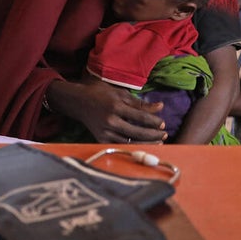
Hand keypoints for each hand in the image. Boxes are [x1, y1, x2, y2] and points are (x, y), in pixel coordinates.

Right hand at [48, 79, 166, 143]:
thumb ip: (139, 102)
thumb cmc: (99, 93)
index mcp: (115, 106)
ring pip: (130, 142)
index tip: (163, 123)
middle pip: (137, 132)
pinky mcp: (100, 138)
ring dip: (146, 143)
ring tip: (158, 142)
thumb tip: (160, 107)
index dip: (154, 121)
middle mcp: (110, 120)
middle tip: (164, 134)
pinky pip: (120, 145)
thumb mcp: (119, 93)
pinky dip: (133, 146)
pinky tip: (142, 144)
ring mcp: (105, 131)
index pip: (140, 117)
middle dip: (153, 134)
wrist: (76, 101)